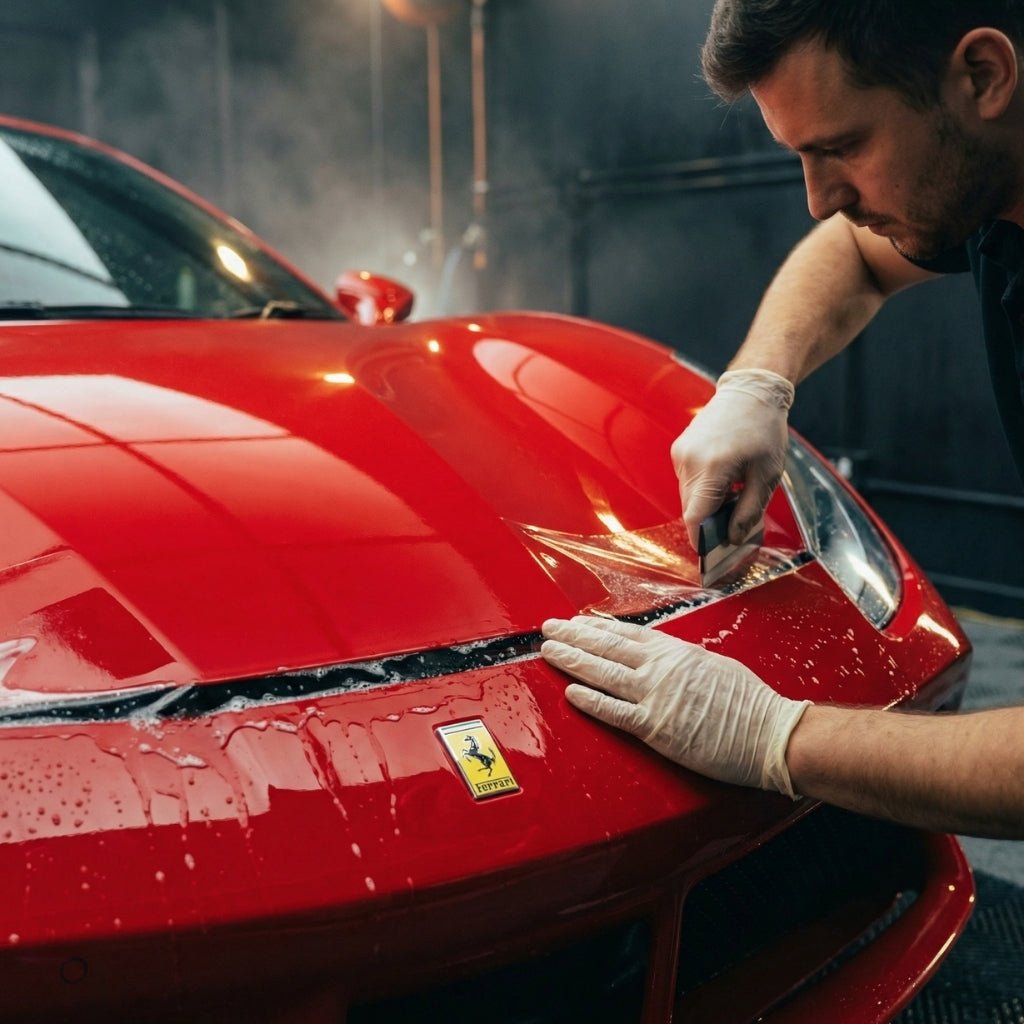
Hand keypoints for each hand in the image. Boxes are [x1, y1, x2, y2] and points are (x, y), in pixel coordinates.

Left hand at [541, 615, 809, 796]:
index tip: (576, 623)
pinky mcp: (656, 727)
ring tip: (548, 651)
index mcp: (675, 651)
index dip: (596, 628)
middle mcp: (660, 668)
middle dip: (573, 636)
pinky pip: (615, 711)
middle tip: (548, 629)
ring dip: (571, 660)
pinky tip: (571, 692)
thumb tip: (661, 656)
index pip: (625, 634)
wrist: (769, 732)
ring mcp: (656, 696)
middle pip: (606, 646)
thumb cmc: (749, 702)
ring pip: (602, 672)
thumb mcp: (713, 664)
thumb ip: (681, 659)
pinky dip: (590, 700)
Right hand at [671, 368, 793, 548]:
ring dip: (706, 506)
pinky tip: (724, 483)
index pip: (695, 517)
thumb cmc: (764, 430)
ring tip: (733, 500)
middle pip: (690, 509)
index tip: (712, 556)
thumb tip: (732, 538)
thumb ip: (748, 511)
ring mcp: (680, 454)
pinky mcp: (679, 449)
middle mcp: (688, 461)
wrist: (750, 390)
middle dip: (708, 525)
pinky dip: (702, 490)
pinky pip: (687, 481)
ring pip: (688, 496)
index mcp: (712, 467)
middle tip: (731, 533)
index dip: (702, 541)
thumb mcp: (766, 475)